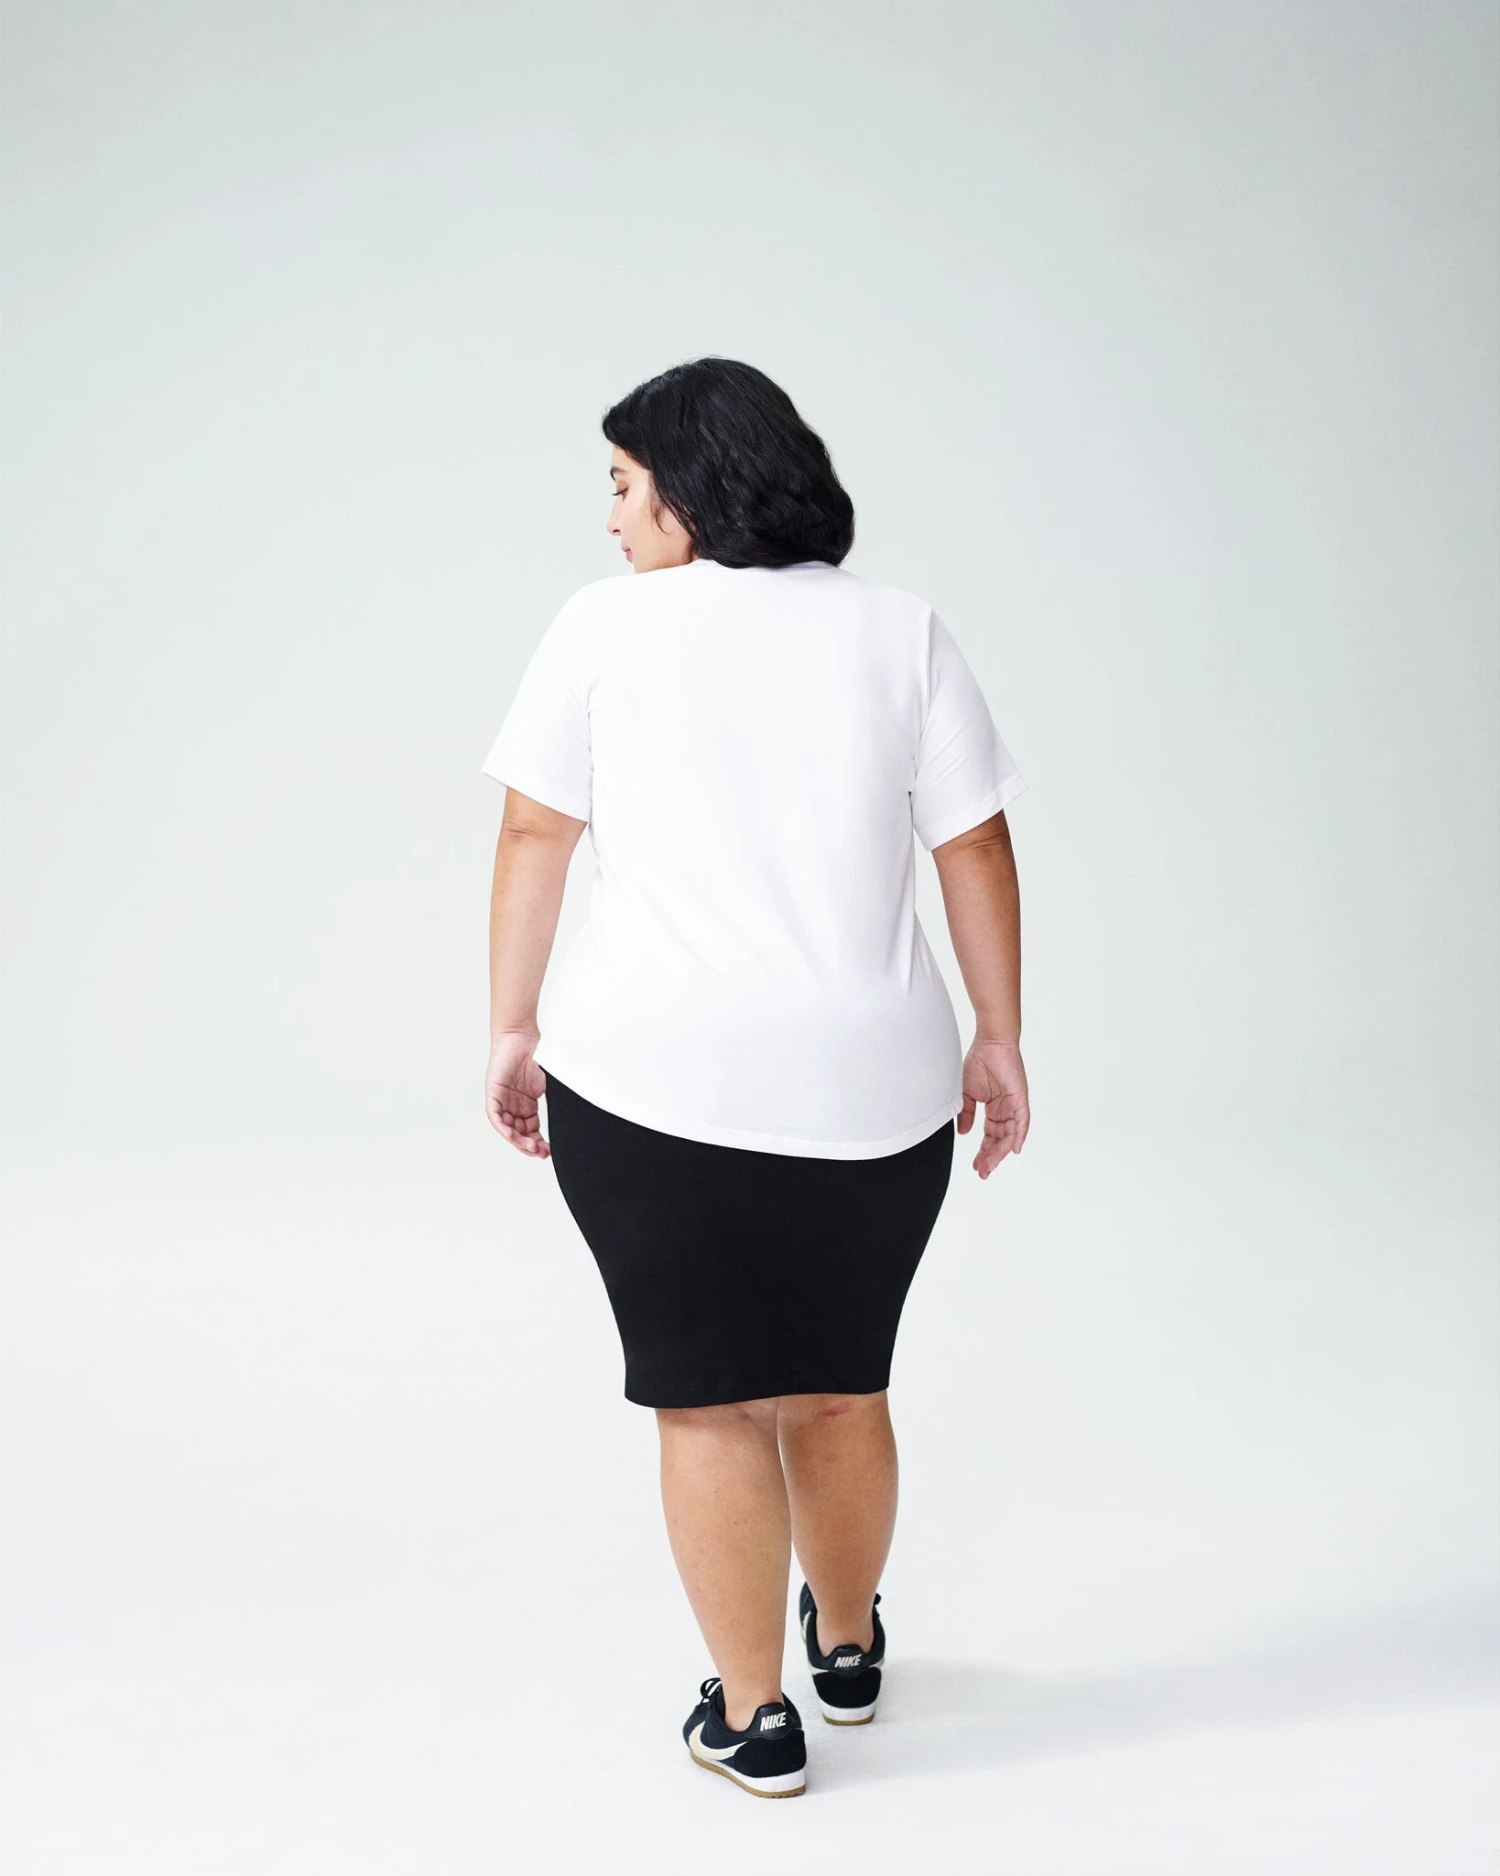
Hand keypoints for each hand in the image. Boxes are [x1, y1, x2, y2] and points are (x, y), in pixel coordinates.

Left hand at [484, 1030, 549, 1158]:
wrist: (522, 1035)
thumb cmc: (537, 1053)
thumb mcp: (550, 1082)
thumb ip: (557, 1099)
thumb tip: (573, 1117)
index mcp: (527, 1104)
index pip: (531, 1130)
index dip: (539, 1142)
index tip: (549, 1152)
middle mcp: (513, 1105)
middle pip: (519, 1133)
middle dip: (530, 1146)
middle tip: (542, 1154)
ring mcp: (502, 1099)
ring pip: (507, 1128)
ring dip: (518, 1141)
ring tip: (531, 1148)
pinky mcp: (492, 1092)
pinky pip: (495, 1116)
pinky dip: (503, 1127)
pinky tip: (513, 1135)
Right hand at [957, 1038, 1028, 1177]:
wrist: (990, 1043)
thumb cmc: (979, 1061)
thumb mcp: (967, 1093)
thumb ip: (966, 1113)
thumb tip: (963, 1133)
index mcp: (993, 1107)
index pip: (990, 1135)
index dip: (983, 1151)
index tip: (976, 1166)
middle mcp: (1005, 1108)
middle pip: (1000, 1139)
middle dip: (991, 1156)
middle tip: (983, 1172)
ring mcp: (1014, 1104)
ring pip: (1010, 1134)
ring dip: (1001, 1151)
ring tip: (991, 1165)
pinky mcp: (1020, 1097)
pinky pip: (1022, 1120)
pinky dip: (1019, 1135)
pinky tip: (1013, 1149)